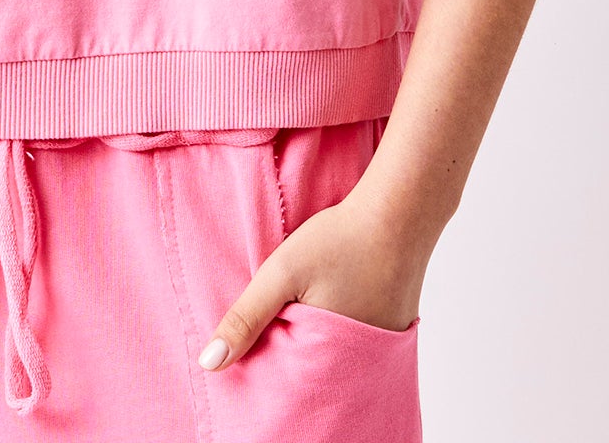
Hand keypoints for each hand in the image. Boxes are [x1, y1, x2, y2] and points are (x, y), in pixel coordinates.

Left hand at [197, 187, 428, 371]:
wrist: (398, 215)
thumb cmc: (340, 241)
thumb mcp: (282, 273)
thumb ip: (247, 317)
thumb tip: (210, 364)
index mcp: (332, 362)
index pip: (292, 394)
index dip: (267, 382)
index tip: (245, 377)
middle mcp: (361, 368)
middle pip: (314, 382)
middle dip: (289, 373)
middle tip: (266, 351)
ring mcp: (380, 352)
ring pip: (334, 365)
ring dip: (313, 355)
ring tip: (291, 336)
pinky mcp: (390, 333)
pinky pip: (355, 349)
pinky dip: (336, 341)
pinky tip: (322, 319)